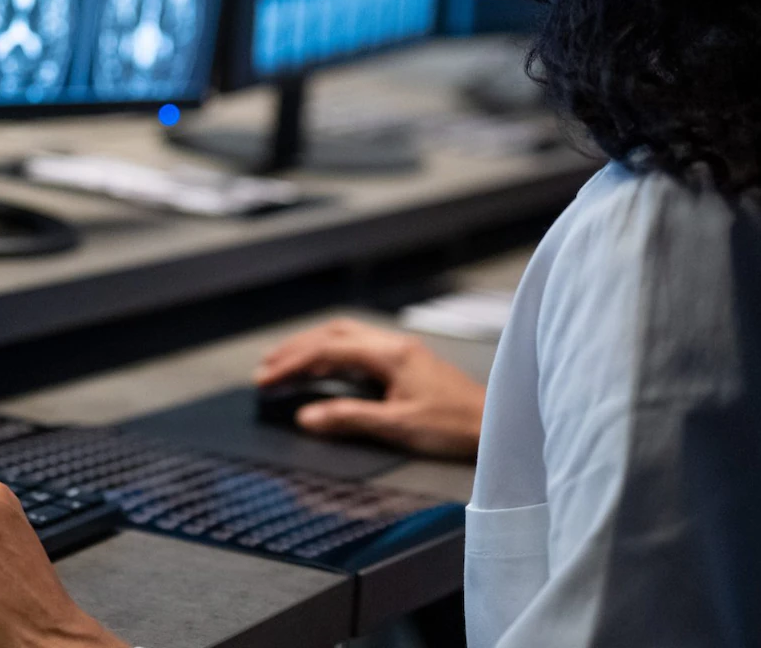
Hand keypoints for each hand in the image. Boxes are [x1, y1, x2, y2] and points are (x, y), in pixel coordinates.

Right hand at [254, 318, 485, 458]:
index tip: (265, 378)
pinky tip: (323, 370)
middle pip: (333, 334)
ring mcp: (401, 351)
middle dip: (296, 349)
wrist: (495, 424)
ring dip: (313, 348)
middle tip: (265, 368)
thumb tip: (306, 417)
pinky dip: (332, 356)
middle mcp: (393, 345)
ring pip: (346, 337)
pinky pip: (359, 349)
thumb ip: (349, 418)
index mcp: (389, 354)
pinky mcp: (406, 362)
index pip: (328, 350)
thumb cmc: (453, 426)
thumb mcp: (397, 426)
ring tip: (284, 364)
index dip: (292, 363)